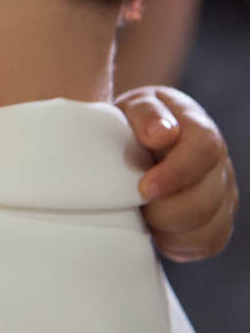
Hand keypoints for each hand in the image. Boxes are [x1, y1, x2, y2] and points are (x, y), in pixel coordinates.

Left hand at [117, 85, 237, 261]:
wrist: (133, 139)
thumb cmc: (129, 121)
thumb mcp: (131, 107)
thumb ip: (146, 114)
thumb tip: (162, 134)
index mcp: (198, 128)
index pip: (205, 150)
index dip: (176, 174)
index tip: (144, 188)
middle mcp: (218, 163)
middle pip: (207, 198)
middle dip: (166, 210)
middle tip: (135, 206)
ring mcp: (222, 193)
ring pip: (210, 226)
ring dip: (170, 229)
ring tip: (142, 217)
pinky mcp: (217, 218)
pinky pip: (208, 242)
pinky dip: (179, 244)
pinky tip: (156, 232)